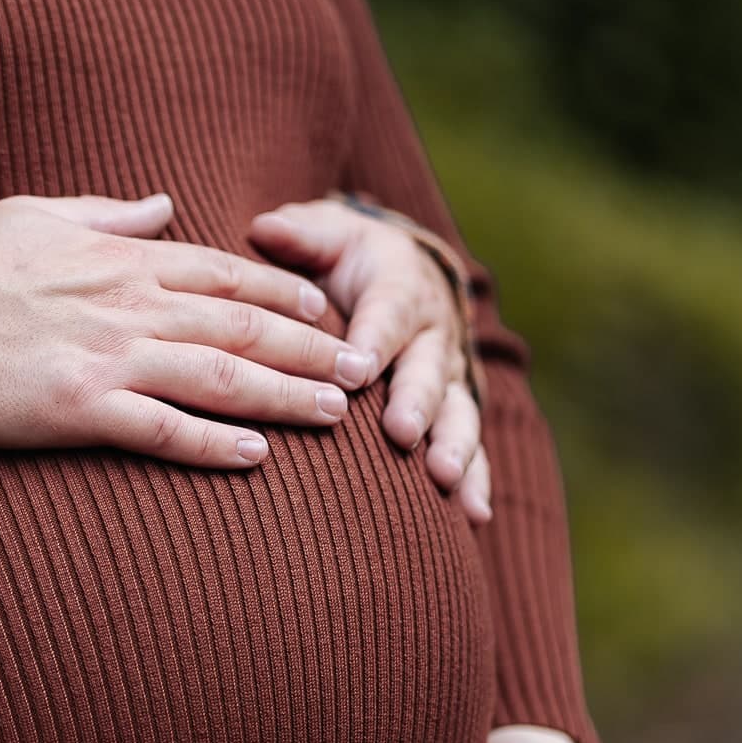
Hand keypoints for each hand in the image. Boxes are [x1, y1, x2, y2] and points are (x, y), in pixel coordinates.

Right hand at [0, 194, 371, 468]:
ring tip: (334, 416)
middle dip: (310, 350)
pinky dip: (212, 445)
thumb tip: (161, 206)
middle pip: (241, 325)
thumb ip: (106, 212)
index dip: (284, 293)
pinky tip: (255, 459)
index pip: (224, 271)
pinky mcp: (78, 408)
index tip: (328, 313)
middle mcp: (127, 303)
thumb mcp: (34, 214)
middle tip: (362, 370)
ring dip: (285, 398)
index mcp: (120, 257)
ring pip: (219, 377)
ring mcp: (106, 357)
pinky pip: (161, 430)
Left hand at [248, 198, 489, 520]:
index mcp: (400, 289)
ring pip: (457, 412)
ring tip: (443, 478)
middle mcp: (433, 335)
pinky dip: (475, 480)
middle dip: (416, 402)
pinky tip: (474, 515)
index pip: (386, 315)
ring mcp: (449, 377)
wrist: (402, 273)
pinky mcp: (455, 411)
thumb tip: (266, 227)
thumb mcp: (328, 234)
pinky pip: (471, 447)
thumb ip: (302, 236)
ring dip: (454, 446)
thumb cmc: (348, 258)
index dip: (374, 340)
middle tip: (401, 432)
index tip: (358, 368)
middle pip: (427, 370)